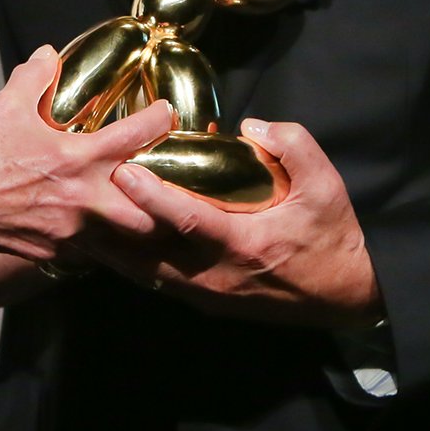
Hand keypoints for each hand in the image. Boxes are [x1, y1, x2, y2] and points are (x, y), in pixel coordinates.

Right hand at [0, 47, 173, 265]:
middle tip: (166, 183)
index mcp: (76, 157)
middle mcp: (81, 199)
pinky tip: (99, 234)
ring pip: (123, 241)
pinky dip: (99, 245)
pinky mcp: (52, 254)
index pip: (135, 136)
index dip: (159, 120)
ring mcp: (69, 233)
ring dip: (134, 228)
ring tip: (143, 216)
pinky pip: (89, 255)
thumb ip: (35, 75)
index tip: (166, 114)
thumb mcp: (7, 104)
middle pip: (148, 211)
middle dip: (163, 200)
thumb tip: (50, 54)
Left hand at [95, 119, 381, 327]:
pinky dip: (134, 266)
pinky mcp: (209, 305)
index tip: (122, 172)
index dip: (151, 198)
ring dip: (116, 251)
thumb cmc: (334, 235)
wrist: (349, 294)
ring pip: (149, 275)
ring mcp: (210, 296)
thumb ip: (291, 145)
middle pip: (150, 255)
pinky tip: (112, 248)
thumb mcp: (326, 184)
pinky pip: (161, 284)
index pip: (187, 220)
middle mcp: (218, 277)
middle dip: (113, 229)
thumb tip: (251, 125)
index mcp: (244, 245)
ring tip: (82, 225)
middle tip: (80, 200)